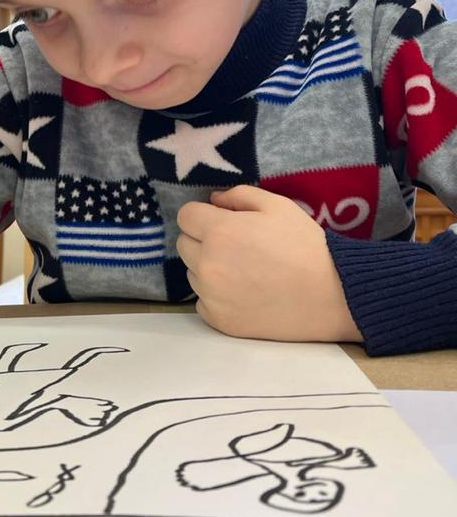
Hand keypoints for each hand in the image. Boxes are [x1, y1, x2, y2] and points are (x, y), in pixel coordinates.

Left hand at [176, 186, 361, 343]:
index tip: (221, 222)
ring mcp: (211, 295)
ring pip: (193, 273)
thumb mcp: (278, 206)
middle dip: (203, 241)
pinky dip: (217, 297)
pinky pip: (203, 302)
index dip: (203, 216)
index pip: (185, 217)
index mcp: (219, 231)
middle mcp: (208, 264)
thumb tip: (213, 200)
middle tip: (236, 247)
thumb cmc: (306, 246)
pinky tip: (246, 293)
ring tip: (245, 271)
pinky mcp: (219, 320)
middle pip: (184, 245)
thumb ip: (239, 196)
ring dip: (209, 269)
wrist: (332, 295)